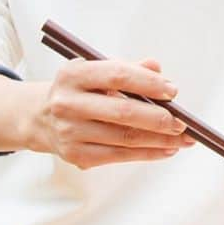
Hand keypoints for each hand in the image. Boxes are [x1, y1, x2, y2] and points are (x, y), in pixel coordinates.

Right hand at [34, 57, 194, 168]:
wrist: (40, 117)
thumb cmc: (78, 91)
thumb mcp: (95, 71)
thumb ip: (127, 68)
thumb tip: (157, 68)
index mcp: (74, 75)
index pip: (117, 75)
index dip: (148, 83)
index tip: (172, 91)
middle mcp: (67, 103)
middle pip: (123, 112)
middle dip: (159, 118)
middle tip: (182, 121)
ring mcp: (70, 132)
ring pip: (124, 138)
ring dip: (160, 140)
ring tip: (183, 138)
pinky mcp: (76, 156)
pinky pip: (119, 156)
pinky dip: (147, 153)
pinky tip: (165, 149)